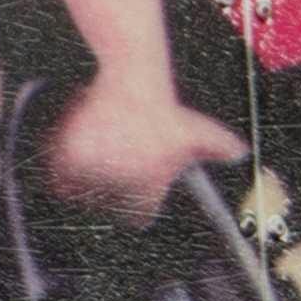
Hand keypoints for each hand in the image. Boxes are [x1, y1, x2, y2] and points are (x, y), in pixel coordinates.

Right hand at [40, 74, 249, 214]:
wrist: (134, 83)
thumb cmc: (166, 110)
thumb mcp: (200, 131)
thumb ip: (221, 147)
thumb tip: (242, 153)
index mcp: (151, 189)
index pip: (140, 217)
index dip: (135, 208)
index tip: (130, 199)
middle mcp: (123, 186)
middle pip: (106, 204)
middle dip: (106, 191)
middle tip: (107, 172)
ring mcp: (95, 173)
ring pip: (80, 192)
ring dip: (81, 182)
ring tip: (86, 165)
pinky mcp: (68, 159)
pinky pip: (57, 180)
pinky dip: (58, 171)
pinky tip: (66, 159)